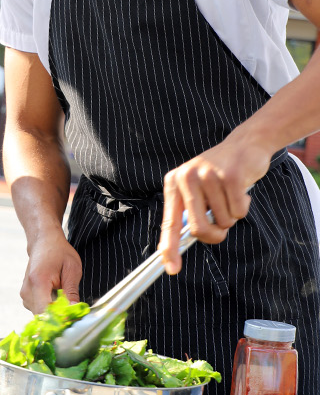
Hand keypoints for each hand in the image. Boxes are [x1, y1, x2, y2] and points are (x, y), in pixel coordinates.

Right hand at [21, 228, 82, 313]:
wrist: (43, 242)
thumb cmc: (59, 253)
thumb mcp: (72, 270)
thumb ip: (72, 292)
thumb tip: (74, 312)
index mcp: (38, 281)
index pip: (44, 311)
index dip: (59, 320)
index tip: (72, 320)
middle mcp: (27, 290)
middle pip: (42, 316)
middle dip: (59, 318)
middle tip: (74, 311)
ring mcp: (24, 293)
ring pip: (40, 315)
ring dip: (54, 313)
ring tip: (65, 299)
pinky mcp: (25, 296)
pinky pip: (38, 310)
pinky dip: (49, 308)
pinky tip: (57, 297)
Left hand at [158, 133, 268, 274]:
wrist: (244, 145)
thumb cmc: (219, 174)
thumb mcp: (198, 189)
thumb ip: (191, 211)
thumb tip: (186, 240)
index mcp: (173, 183)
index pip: (169, 222)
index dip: (169, 247)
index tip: (171, 268)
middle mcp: (186, 178)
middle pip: (199, 228)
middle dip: (215, 235)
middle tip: (223, 227)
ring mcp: (208, 176)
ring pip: (223, 221)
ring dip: (232, 216)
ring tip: (230, 196)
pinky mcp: (230, 176)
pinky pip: (239, 211)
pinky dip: (244, 207)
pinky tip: (241, 190)